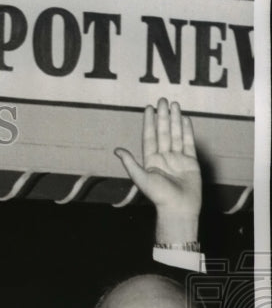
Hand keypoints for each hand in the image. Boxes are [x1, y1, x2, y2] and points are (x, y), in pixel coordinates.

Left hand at [114, 97, 201, 242]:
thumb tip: (117, 150)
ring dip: (174, 120)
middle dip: (162, 116)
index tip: (149, 108)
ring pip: (176, 134)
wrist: (179, 207)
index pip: (149, 137)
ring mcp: (177, 158)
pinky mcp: (190, 162)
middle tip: (162, 99)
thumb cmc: (159, 196)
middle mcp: (163, 157)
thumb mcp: (141, 178)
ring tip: (174, 104)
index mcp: (150, 160)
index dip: (149, 122)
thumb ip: (130, 163)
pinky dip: (187, 131)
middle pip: (163, 132)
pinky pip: (188, 143)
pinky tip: (185, 119)